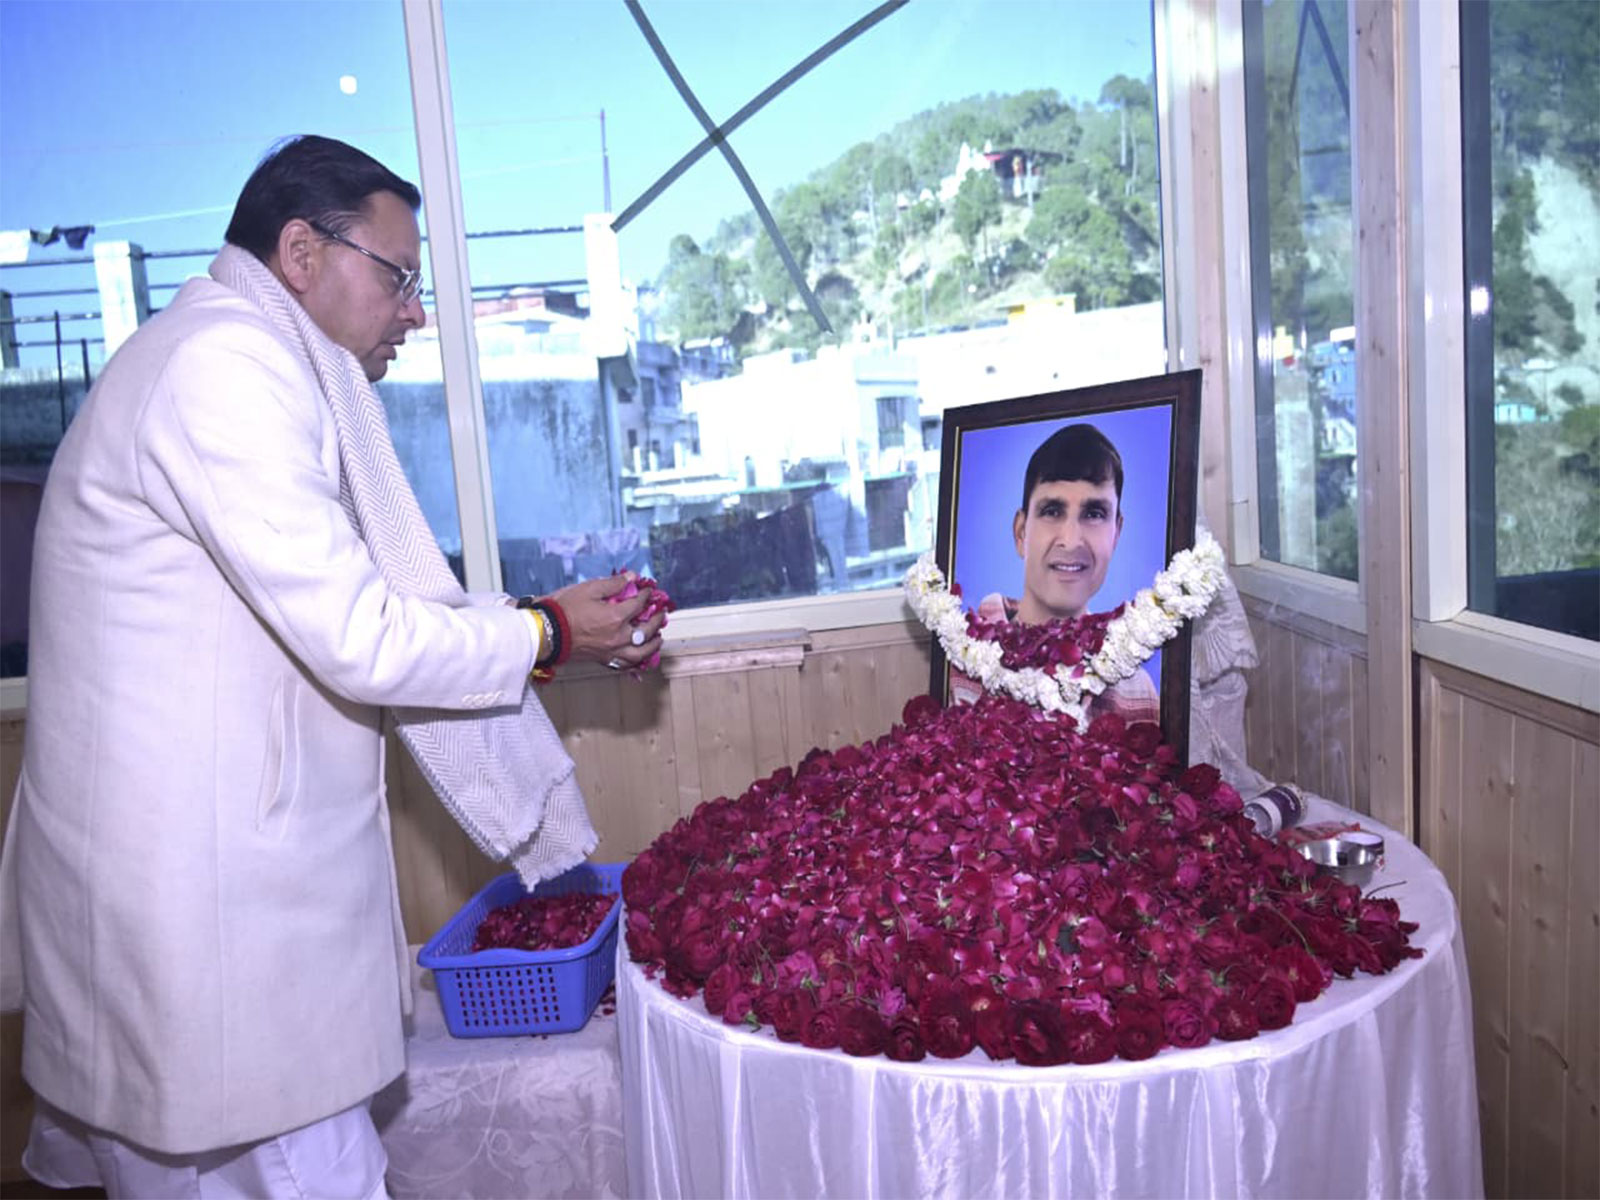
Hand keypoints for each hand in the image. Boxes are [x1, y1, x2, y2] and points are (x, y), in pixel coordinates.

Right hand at [548, 572, 665, 668]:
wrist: (546, 632)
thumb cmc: (564, 610)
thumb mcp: (589, 588)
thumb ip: (613, 584)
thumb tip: (630, 578)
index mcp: (616, 617)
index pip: (639, 604)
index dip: (646, 595)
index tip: (649, 591)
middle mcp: (618, 636)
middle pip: (646, 630)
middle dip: (656, 620)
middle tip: (661, 614)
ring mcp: (611, 650)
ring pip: (640, 652)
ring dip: (653, 645)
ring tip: (658, 639)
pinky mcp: (602, 659)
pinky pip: (626, 664)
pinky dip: (637, 662)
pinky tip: (640, 658)